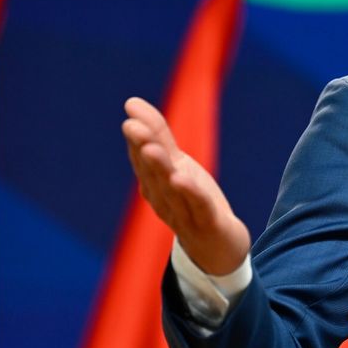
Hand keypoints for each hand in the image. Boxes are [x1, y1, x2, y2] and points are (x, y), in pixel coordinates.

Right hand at [121, 96, 250, 275]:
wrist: (217, 246)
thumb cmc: (191, 200)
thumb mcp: (176, 164)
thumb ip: (157, 135)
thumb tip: (130, 101)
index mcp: (154, 183)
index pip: (143, 155)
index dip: (139, 134)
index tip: (131, 110)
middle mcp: (163, 198)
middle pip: (152, 171)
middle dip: (142, 147)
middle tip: (132, 126)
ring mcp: (183, 213)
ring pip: (170, 189)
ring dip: (160, 169)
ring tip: (152, 149)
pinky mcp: (206, 223)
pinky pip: (197, 207)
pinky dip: (190, 193)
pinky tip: (182, 178)